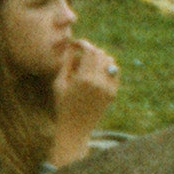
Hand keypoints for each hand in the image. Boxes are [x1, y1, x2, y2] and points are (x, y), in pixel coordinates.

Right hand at [52, 34, 123, 149]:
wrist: (75, 129)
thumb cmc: (62, 106)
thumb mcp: (59, 83)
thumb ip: (66, 62)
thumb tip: (71, 45)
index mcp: (84, 79)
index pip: (89, 51)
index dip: (82, 44)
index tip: (76, 44)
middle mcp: (98, 82)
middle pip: (100, 54)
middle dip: (91, 50)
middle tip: (81, 54)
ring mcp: (108, 88)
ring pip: (110, 61)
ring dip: (100, 58)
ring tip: (89, 63)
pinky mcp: (113, 93)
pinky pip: (114, 72)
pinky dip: (107, 68)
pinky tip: (97, 72)